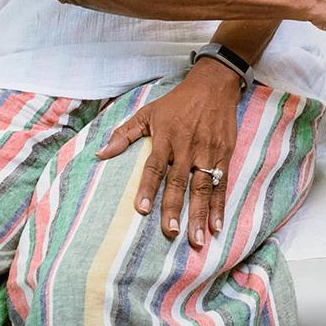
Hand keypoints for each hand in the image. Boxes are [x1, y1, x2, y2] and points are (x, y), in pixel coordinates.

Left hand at [95, 58, 242, 248]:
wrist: (214, 85)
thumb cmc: (178, 102)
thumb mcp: (148, 112)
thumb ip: (125, 134)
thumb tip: (100, 154)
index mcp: (167, 138)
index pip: (155, 166)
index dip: (147, 188)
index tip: (141, 209)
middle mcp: (187, 148)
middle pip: (179, 182)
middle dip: (175, 208)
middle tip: (171, 233)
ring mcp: (208, 153)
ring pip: (203, 188)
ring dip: (200, 214)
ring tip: (197, 239)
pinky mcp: (224, 154)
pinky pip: (222, 184)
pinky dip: (219, 205)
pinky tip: (217, 225)